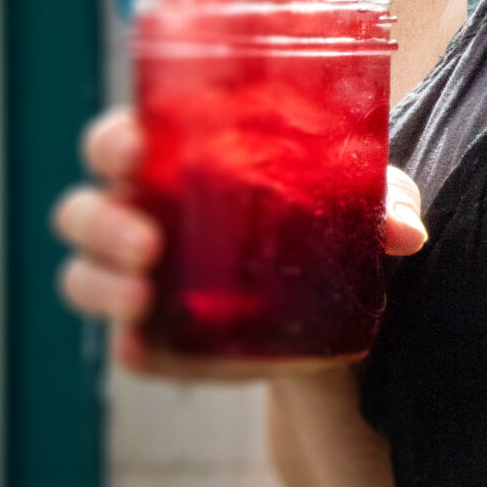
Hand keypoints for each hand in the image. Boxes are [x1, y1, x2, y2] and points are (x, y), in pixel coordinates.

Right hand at [51, 106, 428, 383]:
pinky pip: (125, 348)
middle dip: (103, 220)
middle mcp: (144, 217)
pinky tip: (144, 347)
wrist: (338, 316)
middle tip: (150, 239)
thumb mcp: (359, 208)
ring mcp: (142, 283)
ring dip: (102, 281)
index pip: (120, 139)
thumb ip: (381, 203)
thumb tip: (403, 231)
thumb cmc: (330, 227)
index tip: (139, 147)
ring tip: (145, 295)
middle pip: (83, 208)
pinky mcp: (159, 342)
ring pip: (83, 274)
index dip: (114, 139)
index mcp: (177, 164)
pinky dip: (130, 348)